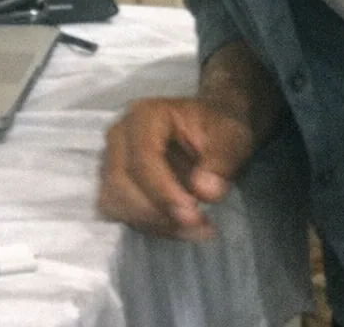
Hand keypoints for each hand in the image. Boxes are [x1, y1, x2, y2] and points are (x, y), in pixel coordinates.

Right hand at [97, 94, 257, 240]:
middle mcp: (120, 135)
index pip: (142, 157)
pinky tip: (181, 227)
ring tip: (195, 228)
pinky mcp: (114, 184)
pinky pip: (120, 213)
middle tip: (198, 224)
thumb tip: (204, 192)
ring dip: (154, 223)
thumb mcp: (232, 137)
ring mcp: (112, 160)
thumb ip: (221, 160)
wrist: (212, 130)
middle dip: (157, 212)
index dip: (163, 190)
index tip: (192, 213)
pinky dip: (150, 226)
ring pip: (115, 202)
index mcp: (146, 115)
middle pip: (120, 182)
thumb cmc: (219, 128)